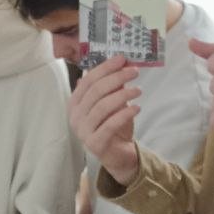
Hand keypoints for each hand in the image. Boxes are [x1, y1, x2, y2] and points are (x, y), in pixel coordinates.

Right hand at [68, 56, 141, 185]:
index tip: (122, 59)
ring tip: (139, 90)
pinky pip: (110, 125)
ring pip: (102, 107)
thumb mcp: (113, 102)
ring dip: (123, 95)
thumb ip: (113, 86)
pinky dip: (125, 114)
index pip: (88, 80)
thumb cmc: (113, 125)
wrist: (117, 154)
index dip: (105, 68)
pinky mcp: (95, 143)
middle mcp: (75, 116)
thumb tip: (123, 64)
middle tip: (134, 72)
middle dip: (116, 78)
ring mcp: (83, 131)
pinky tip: (137, 108)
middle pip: (95, 91)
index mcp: (75, 102)